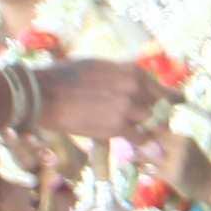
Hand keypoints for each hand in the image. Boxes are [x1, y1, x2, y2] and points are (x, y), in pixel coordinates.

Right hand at [32, 56, 159, 144]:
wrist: (44, 93)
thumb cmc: (66, 77)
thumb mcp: (100, 66)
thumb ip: (121, 74)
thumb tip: (132, 77)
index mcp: (132, 71)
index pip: (162, 90)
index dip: (166, 101)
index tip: (166, 108)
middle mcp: (135, 87)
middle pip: (160, 108)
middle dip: (158, 117)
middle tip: (154, 125)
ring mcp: (128, 108)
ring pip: (153, 124)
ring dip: (149, 130)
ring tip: (144, 134)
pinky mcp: (117, 127)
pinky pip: (140, 138)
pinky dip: (141, 143)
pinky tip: (137, 144)